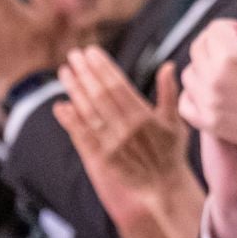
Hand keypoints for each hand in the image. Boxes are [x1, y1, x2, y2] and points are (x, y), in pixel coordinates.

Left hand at [53, 53, 195, 226]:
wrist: (164, 186)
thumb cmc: (170, 152)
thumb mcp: (175, 121)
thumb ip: (169, 92)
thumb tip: (168, 66)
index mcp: (144, 116)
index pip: (118, 85)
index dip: (103, 67)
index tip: (91, 52)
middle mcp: (126, 128)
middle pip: (100, 95)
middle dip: (85, 73)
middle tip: (73, 55)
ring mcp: (113, 143)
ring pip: (89, 112)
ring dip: (75, 91)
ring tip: (64, 72)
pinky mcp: (103, 158)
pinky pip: (83, 136)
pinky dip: (70, 121)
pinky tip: (60, 106)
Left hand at [178, 0, 236, 151]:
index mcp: (231, 54)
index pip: (215, 29)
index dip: (233, 30)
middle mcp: (214, 77)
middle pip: (199, 48)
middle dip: (217, 46)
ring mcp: (209, 101)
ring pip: (190, 73)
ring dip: (205, 68)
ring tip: (229, 73)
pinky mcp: (209, 122)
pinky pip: (186, 103)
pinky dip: (195, 95)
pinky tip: (214, 92)